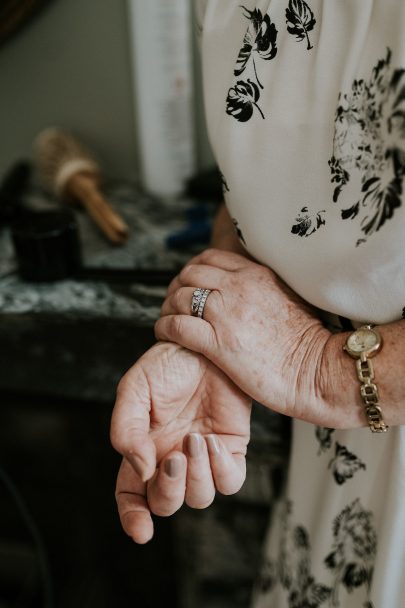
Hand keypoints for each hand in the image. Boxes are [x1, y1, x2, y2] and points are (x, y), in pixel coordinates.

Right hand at [110, 341, 250, 542]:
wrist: (205, 343)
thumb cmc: (167, 364)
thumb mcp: (134, 389)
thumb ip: (126, 430)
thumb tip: (141, 470)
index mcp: (143, 450)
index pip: (132, 496)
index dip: (133, 518)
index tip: (141, 531)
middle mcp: (171, 459)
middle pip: (166, 503)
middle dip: (169, 491)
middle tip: (174, 458)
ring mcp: (202, 457)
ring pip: (200, 496)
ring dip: (197, 475)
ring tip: (196, 438)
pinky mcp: (230, 448)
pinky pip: (230, 481)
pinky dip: (222, 469)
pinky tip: (213, 440)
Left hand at [155, 248, 337, 426]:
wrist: (319, 370)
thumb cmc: (307, 341)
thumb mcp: (287, 297)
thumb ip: (262, 287)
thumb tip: (243, 289)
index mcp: (256, 274)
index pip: (210, 258)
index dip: (193, 270)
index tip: (190, 284)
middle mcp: (239, 288)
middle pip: (189, 274)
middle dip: (176, 287)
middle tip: (174, 303)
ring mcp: (227, 314)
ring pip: (179, 297)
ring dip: (167, 307)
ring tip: (168, 319)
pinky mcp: (218, 343)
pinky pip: (177, 326)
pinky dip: (164, 327)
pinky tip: (165, 334)